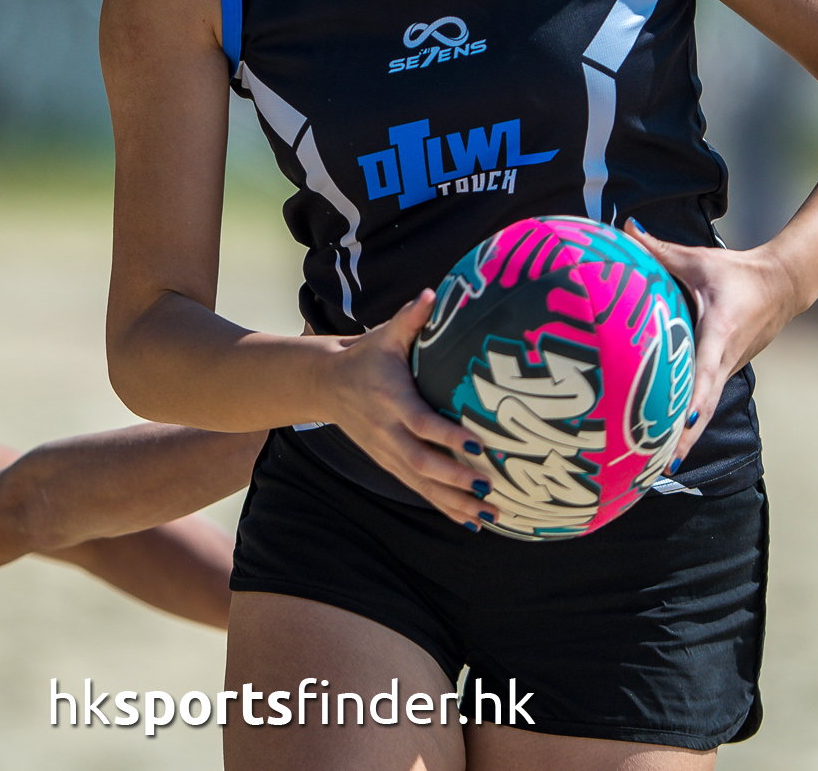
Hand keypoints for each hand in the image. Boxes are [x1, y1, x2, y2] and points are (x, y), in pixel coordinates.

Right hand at [315, 291, 495, 528]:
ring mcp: (388, 453)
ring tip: (491, 515)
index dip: (449, 437)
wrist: (326, 384)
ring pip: (423, 484)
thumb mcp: (385, 335)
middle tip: (490, 487)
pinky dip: (445, 507)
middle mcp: (388, 432)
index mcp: (391, 400)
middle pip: (423, 463)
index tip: (480, 446)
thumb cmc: (367, 355)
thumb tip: (431, 294)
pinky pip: (419, 490)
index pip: (421, 423)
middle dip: (457, 478)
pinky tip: (472, 522)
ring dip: (457, 502)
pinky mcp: (390, 464)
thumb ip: (411, 319)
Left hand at [622, 221, 801, 466]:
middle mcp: (726, 357)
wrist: (783, 285)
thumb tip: (623, 228)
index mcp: (720, 331)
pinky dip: (690, 424)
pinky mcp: (726, 371)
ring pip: (706, 409)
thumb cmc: (736, 272)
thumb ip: (659, 249)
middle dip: (685, 435)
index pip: (708, 368)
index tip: (684, 420)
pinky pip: (706, 401)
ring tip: (659, 468)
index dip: (696, 394)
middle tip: (662, 465)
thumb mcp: (697, 258)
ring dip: (687, 437)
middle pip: (705, 404)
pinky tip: (668, 445)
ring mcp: (729, 368)